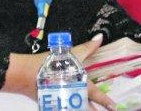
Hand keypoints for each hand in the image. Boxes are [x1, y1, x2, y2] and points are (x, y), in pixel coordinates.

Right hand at [1, 34, 116, 110]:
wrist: (27, 73)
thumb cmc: (52, 63)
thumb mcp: (72, 53)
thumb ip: (88, 47)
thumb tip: (100, 38)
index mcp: (80, 84)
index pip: (96, 95)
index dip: (105, 101)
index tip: (114, 107)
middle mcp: (72, 95)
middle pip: (86, 107)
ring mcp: (61, 100)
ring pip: (75, 109)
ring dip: (83, 109)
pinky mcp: (50, 103)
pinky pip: (62, 108)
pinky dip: (68, 108)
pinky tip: (71, 108)